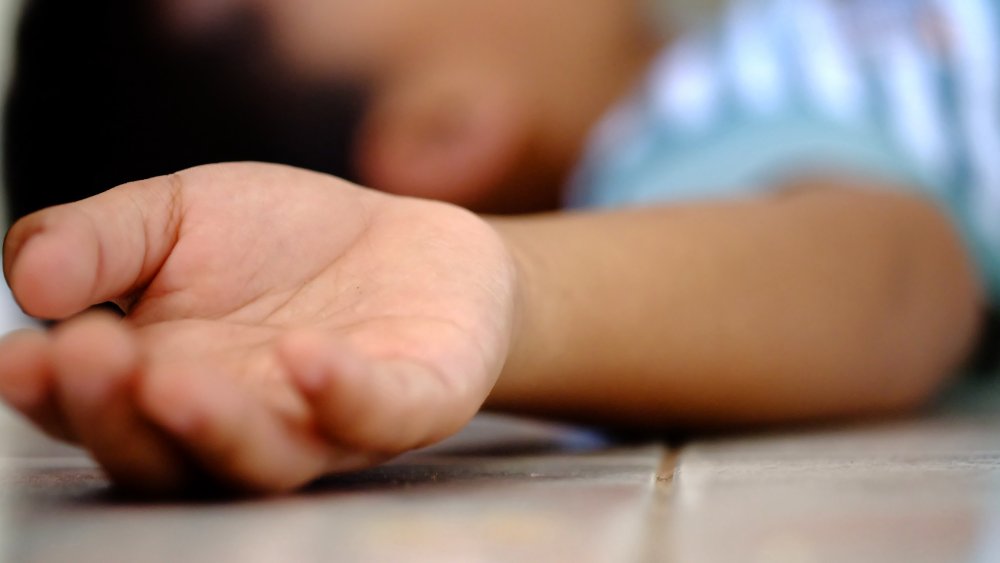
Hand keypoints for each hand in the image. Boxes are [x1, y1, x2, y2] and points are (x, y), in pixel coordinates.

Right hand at [0, 163, 517, 493]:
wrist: (410, 241)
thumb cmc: (284, 242)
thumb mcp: (178, 216)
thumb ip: (102, 239)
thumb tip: (28, 276)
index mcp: (171, 385)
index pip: (100, 412)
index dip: (55, 396)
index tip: (20, 358)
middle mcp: (244, 423)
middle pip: (170, 455)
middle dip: (120, 416)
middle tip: (86, 357)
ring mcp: (329, 424)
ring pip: (266, 458)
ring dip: (216, 428)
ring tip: (170, 381)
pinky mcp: (413, 402)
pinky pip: (378, 415)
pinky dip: (342, 395)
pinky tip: (303, 355)